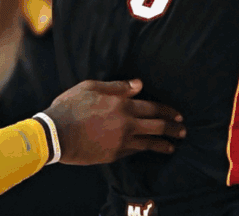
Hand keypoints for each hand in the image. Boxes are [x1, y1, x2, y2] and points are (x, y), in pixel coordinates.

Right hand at [43, 79, 184, 164]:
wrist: (56, 134)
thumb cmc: (70, 106)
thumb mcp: (91, 87)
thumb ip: (117, 86)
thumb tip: (139, 84)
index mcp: (122, 104)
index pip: (152, 107)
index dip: (167, 111)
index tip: (177, 115)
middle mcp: (126, 123)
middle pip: (157, 126)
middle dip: (173, 128)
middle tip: (182, 130)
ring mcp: (121, 141)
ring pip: (149, 143)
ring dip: (164, 144)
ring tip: (172, 145)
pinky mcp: (114, 155)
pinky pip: (134, 151)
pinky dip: (144, 149)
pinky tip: (148, 149)